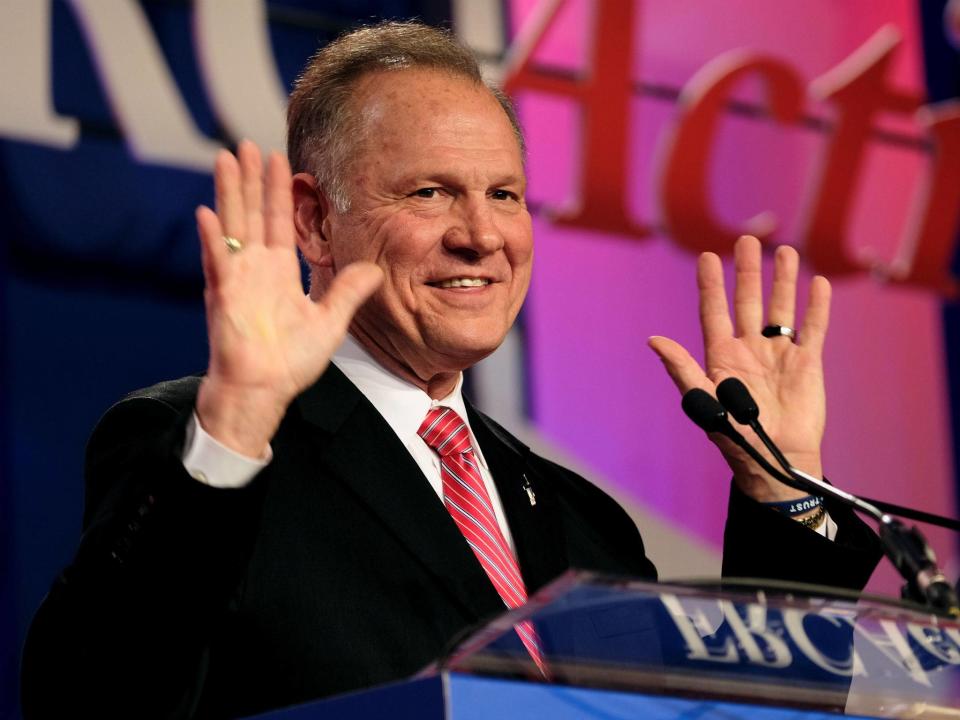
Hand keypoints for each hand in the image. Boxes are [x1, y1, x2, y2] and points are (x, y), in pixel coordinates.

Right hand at [194, 140, 382, 455]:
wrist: (264, 389)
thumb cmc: (291, 362)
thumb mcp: (331, 321)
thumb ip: (349, 292)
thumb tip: (376, 270)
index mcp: (278, 272)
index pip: (279, 222)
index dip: (280, 191)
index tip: (280, 160)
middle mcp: (255, 269)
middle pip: (253, 213)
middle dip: (251, 179)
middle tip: (247, 144)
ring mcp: (236, 279)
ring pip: (232, 225)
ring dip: (229, 192)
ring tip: (226, 158)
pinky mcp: (223, 296)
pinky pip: (217, 262)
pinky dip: (212, 239)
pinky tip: (206, 213)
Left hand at [649, 235, 828, 501]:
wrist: (776, 460)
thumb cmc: (736, 438)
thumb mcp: (703, 402)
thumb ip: (682, 369)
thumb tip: (654, 339)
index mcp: (722, 356)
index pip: (714, 312)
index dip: (711, 285)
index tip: (708, 256)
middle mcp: (749, 349)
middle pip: (748, 301)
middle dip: (747, 271)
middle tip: (747, 239)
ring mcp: (778, 354)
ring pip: (781, 308)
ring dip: (783, 280)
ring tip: (785, 251)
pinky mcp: (806, 363)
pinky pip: (812, 328)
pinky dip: (816, 306)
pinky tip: (818, 283)